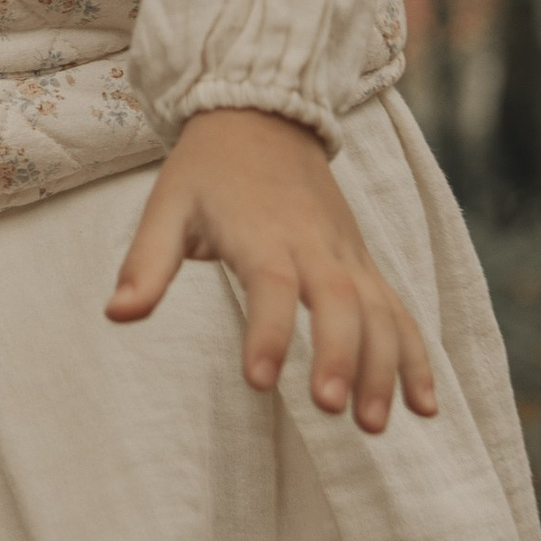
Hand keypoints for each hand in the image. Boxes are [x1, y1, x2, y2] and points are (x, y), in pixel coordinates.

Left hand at [107, 107, 437, 434]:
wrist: (264, 115)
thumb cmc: (208, 169)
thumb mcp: (167, 205)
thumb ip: (146, 263)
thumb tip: (116, 315)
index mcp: (260, 230)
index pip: (271, 284)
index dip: (268, 332)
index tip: (258, 382)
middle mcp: (313, 243)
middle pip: (339, 300)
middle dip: (340, 356)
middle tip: (329, 409)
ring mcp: (346, 254)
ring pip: (379, 310)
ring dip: (384, 367)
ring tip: (372, 424)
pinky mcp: (363, 263)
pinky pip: (398, 310)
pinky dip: (416, 356)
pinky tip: (425, 406)